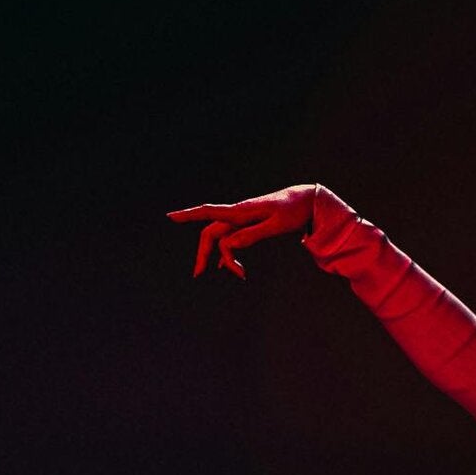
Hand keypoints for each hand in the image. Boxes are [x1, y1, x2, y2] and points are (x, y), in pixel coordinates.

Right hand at [167, 184, 355, 277]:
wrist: (305, 200)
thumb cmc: (293, 211)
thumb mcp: (276, 225)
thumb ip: (253, 234)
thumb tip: (230, 245)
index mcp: (242, 212)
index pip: (210, 212)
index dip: (189, 215)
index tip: (170, 217)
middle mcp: (238, 214)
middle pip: (212, 233)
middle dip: (204, 252)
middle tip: (198, 274)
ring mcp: (243, 219)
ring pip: (222, 238)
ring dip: (222, 256)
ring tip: (237, 274)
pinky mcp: (249, 225)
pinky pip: (232, 239)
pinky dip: (229, 253)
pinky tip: (228, 266)